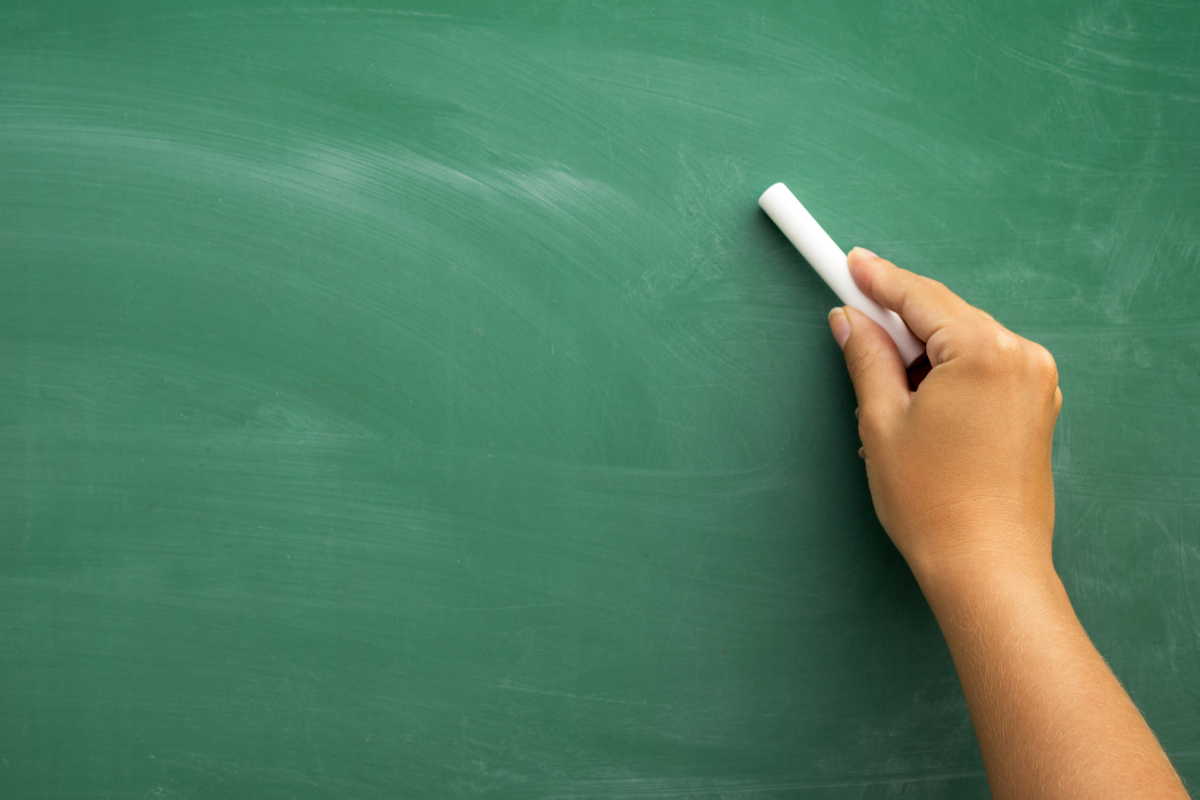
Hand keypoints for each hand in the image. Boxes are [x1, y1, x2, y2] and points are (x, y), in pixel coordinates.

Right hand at [826, 248, 1061, 586]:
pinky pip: (984, 368)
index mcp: (983, 352)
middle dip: (898, 320)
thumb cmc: (933, 503)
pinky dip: (948, 373)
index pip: (919, 297)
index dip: (877, 278)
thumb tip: (850, 321)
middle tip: (852, 323)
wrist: (987, 569)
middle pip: (945, 315)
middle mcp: (1021, 357)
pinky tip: (919, 405)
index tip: (849, 260)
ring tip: (886, 396)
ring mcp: (1036, 383)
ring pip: (964, 341)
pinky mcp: (1038, 408)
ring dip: (922, 352)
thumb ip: (868, 358)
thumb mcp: (882, 422)